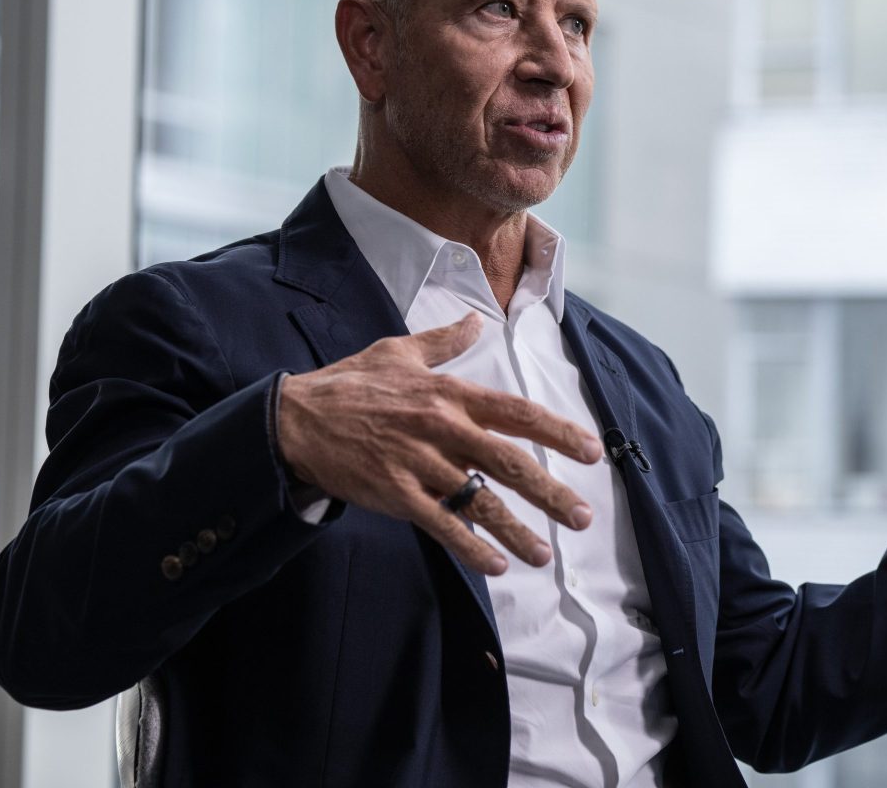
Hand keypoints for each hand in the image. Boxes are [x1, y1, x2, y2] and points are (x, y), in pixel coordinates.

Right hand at [277, 312, 602, 575]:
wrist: (294, 419)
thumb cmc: (349, 384)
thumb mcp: (397, 351)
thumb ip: (444, 341)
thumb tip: (476, 321)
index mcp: (449, 394)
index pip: (517, 413)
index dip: (558, 431)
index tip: (592, 450)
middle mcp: (442, 428)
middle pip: (510, 463)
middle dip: (551, 492)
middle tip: (584, 517)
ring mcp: (419, 463)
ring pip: (480, 501)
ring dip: (517, 531)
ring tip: (544, 554)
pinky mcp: (395, 493)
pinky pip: (441, 525)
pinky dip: (470, 547)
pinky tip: (494, 565)